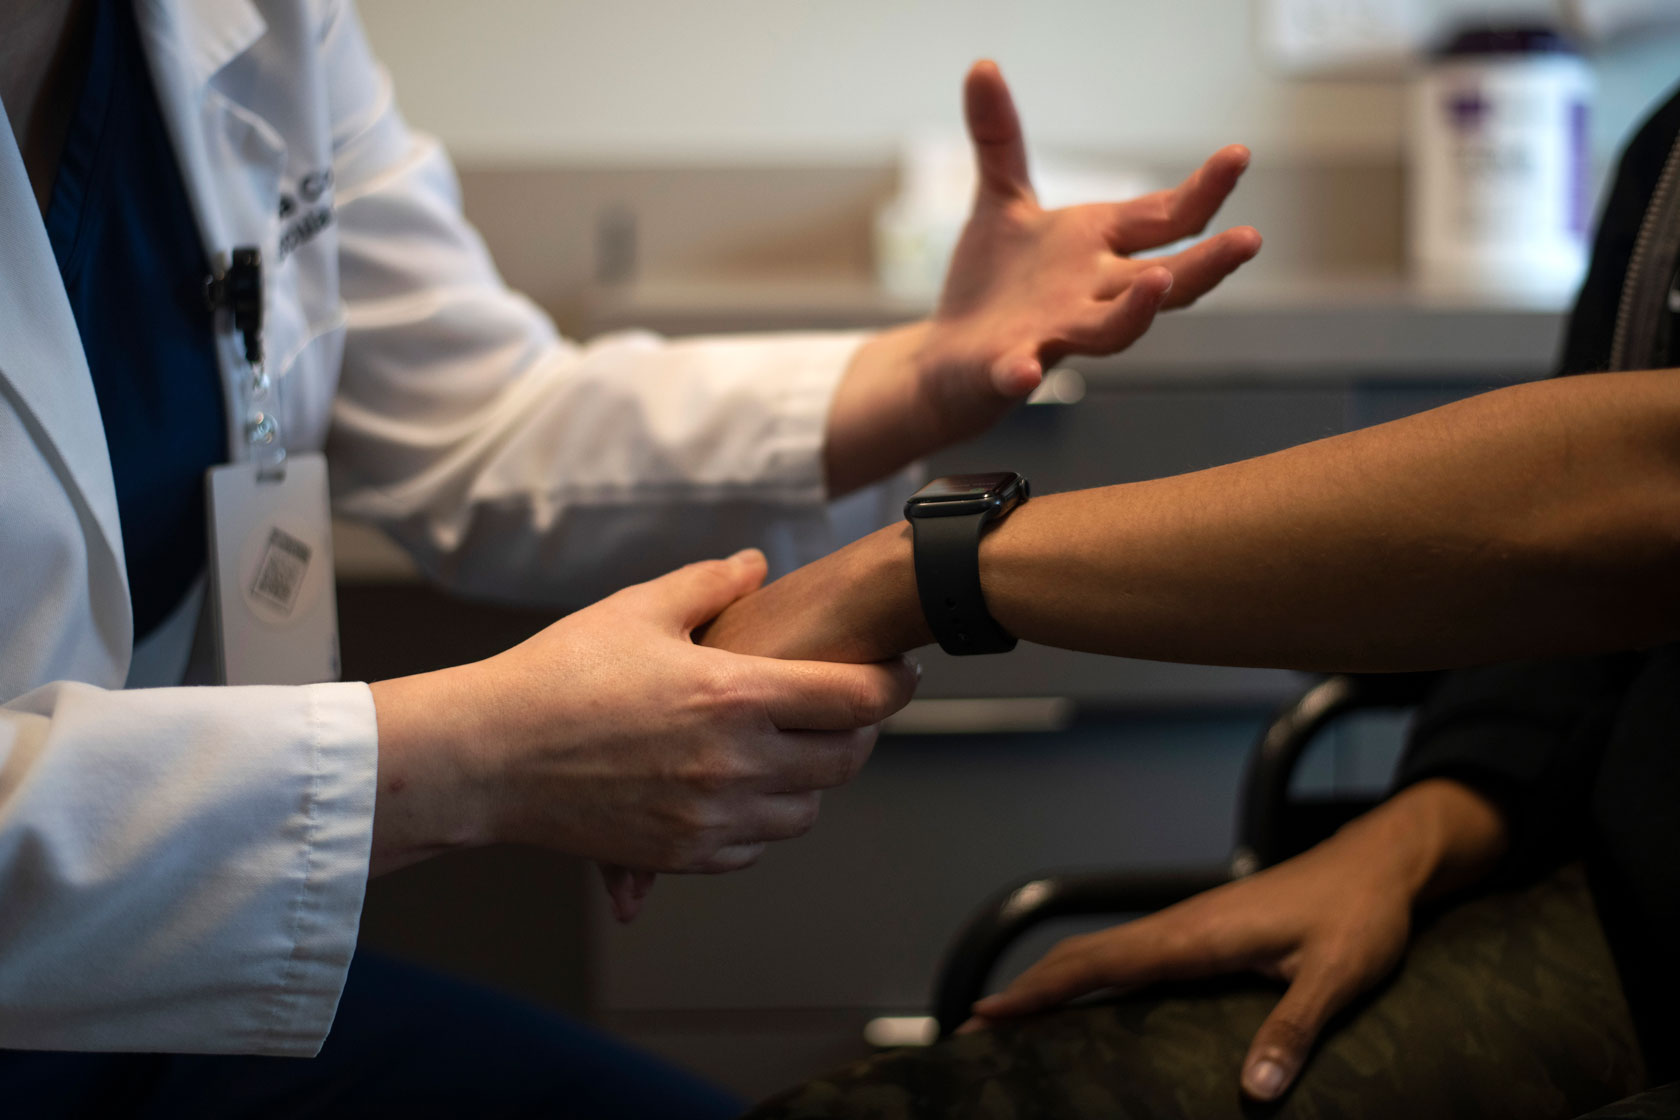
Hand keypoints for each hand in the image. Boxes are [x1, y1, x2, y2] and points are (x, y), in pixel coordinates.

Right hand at [369, 550, 920, 911]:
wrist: (487, 757)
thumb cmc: (555, 677)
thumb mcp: (636, 609)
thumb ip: (709, 585)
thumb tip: (756, 566)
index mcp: (733, 696)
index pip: (855, 699)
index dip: (892, 684)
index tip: (900, 673)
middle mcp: (734, 764)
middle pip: (846, 759)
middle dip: (859, 731)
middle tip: (847, 707)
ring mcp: (710, 818)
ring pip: (808, 810)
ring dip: (813, 778)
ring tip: (791, 744)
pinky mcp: (683, 855)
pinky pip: (758, 845)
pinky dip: (765, 818)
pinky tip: (742, 784)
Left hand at [825, 61, 1260, 493]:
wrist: (949, 357)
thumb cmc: (993, 285)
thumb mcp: (1000, 201)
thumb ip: (1000, 138)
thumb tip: (983, 65)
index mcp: (1098, 247)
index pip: (1163, 218)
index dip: (1203, 190)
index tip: (1238, 154)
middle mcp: (1091, 294)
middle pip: (1164, 281)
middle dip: (1207, 263)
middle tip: (1251, 239)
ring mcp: (1054, 334)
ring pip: (1111, 331)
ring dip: (1136, 311)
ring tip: (1158, 283)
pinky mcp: (1006, 367)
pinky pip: (1019, 372)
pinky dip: (1022, 373)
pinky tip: (1024, 372)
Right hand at [965, 780, 1505, 1101]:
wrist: (1377, 864)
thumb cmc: (1360, 915)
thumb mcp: (1338, 977)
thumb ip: (1294, 1031)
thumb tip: (1254, 1093)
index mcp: (1198, 935)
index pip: (1101, 964)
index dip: (1041, 990)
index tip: (988, 1013)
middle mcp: (1181, 926)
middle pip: (1084, 957)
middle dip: (1026, 990)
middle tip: (973, 1029)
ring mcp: (1187, 926)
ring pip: (1100, 952)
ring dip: (1051, 981)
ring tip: (1009, 1017)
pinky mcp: (1201, 932)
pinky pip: (1126, 954)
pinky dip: (1086, 974)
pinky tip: (1082, 998)